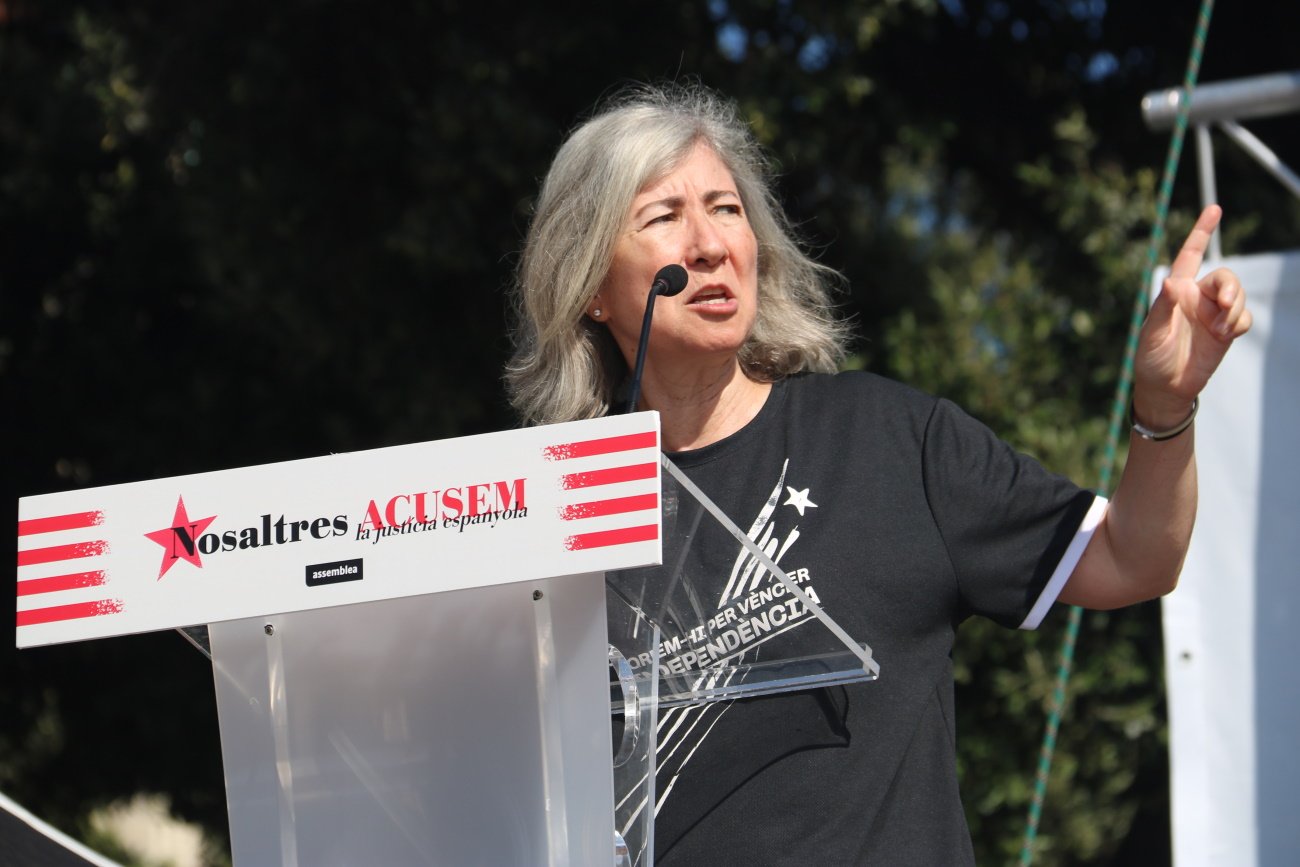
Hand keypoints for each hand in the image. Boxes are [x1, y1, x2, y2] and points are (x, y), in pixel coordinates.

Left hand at [1133, 205, 1251, 427]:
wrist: (1165, 387)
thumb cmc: (1150, 358)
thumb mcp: (1152, 332)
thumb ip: (1163, 307)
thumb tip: (1171, 281)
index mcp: (1176, 292)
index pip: (1190, 255)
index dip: (1201, 232)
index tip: (1214, 208)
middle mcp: (1196, 298)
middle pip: (1225, 276)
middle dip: (1230, 287)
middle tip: (1224, 305)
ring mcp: (1213, 313)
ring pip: (1237, 295)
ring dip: (1234, 308)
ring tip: (1220, 329)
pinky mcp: (1226, 331)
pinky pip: (1244, 317)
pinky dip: (1239, 322)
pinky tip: (1225, 335)